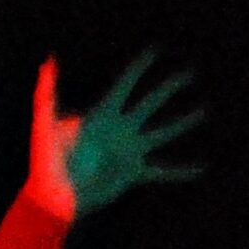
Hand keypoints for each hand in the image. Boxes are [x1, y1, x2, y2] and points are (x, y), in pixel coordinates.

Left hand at [23, 53, 206, 221]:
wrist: (56, 198)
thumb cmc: (46, 160)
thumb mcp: (46, 123)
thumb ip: (47, 91)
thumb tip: (48, 60)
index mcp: (101, 116)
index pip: (125, 85)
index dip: (139, 68)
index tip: (156, 50)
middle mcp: (119, 130)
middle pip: (149, 103)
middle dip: (168, 88)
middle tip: (189, 73)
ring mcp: (127, 151)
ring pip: (162, 133)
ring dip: (183, 122)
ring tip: (203, 110)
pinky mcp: (131, 173)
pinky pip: (162, 171)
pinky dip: (180, 171)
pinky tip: (200, 168)